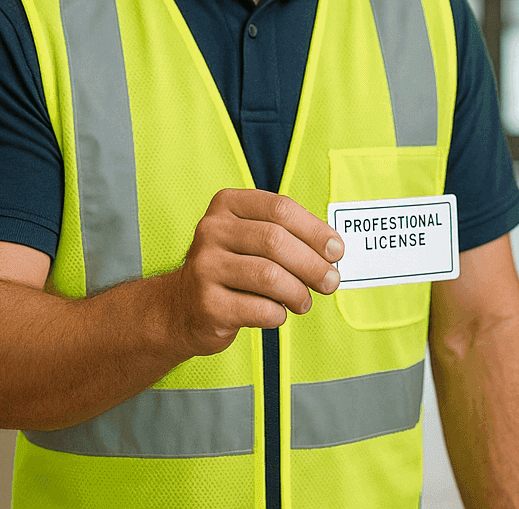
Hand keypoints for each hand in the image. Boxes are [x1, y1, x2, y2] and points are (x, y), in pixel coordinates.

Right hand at [160, 188, 344, 357]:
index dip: (315, 230)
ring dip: (298, 292)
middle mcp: (211, 230)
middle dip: (312, 264)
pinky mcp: (207, 304)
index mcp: (227, 205)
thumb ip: (290, 236)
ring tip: (304, 302)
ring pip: (269, 275)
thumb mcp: (252, 239)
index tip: (336, 250)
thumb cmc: (233, 268)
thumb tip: (334, 250)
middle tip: (331, 282)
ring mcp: (204, 267)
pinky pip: (259, 308)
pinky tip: (278, 313)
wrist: (182, 307)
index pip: (280, 209)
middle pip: (276, 241)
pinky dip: (278, 314)